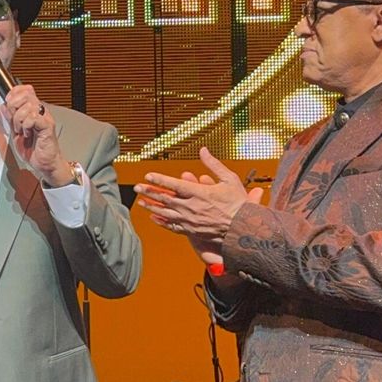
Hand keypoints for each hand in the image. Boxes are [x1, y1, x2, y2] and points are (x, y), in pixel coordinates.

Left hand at [3, 84, 68, 184]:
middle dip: (14, 107)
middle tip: (15, 122)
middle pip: (25, 94)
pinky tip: (28, 134)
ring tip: (22, 131)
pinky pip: (33, 117)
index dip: (14, 94)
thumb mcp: (16, 132)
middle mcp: (40, 111)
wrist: (44, 164)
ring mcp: (45, 117)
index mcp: (33, 110)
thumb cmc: (33, 150)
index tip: (9, 106)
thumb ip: (10, 119)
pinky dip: (26, 126)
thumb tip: (3, 105)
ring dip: (19, 120)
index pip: (25, 89)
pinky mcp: (47, 125)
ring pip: (28, 106)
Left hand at [134, 147, 261, 252]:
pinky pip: (172, 226)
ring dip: (151, 206)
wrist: (244, 229)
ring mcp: (190, 220)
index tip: (148, 175)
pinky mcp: (191, 231)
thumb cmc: (238, 203)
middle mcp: (192, 207)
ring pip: (165, 212)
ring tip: (140, 201)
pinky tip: (154, 217)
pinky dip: (161, 221)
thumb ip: (213, 164)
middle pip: (165, 198)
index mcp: (200, 193)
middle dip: (149, 191)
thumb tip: (203, 150)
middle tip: (137, 187)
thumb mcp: (229, 179)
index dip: (159, 179)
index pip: (174, 184)